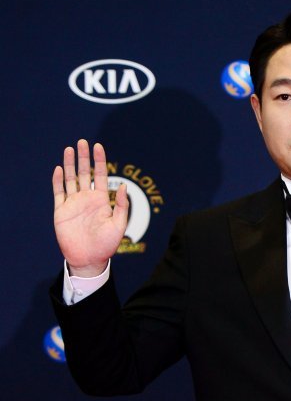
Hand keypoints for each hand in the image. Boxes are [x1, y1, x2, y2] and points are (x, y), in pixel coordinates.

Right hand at [52, 139, 128, 275]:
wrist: (89, 259)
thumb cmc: (106, 245)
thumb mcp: (118, 225)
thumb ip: (121, 205)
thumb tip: (122, 186)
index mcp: (101, 201)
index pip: (100, 175)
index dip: (99, 161)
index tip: (98, 146)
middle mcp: (87, 199)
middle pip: (84, 173)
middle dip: (83, 157)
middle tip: (82, 142)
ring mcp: (73, 203)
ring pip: (71, 179)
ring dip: (70, 164)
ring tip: (69, 149)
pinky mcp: (61, 211)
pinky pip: (59, 192)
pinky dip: (58, 181)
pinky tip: (59, 169)